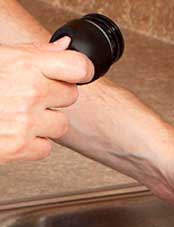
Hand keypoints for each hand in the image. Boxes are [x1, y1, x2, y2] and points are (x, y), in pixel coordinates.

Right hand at [0, 37, 93, 163]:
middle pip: (70, 96)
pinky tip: (15, 132)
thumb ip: (35, 53)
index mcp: (25, 65)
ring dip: (44, 123)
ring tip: (19, 115)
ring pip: (61, 124)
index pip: (78, 67)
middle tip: (29, 96)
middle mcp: (29, 92)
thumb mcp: (0, 57)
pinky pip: (46, 147)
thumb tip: (64, 46)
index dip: (78, 71)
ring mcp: (25, 121)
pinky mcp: (18, 146)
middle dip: (53, 96)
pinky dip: (33, 144)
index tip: (73, 74)